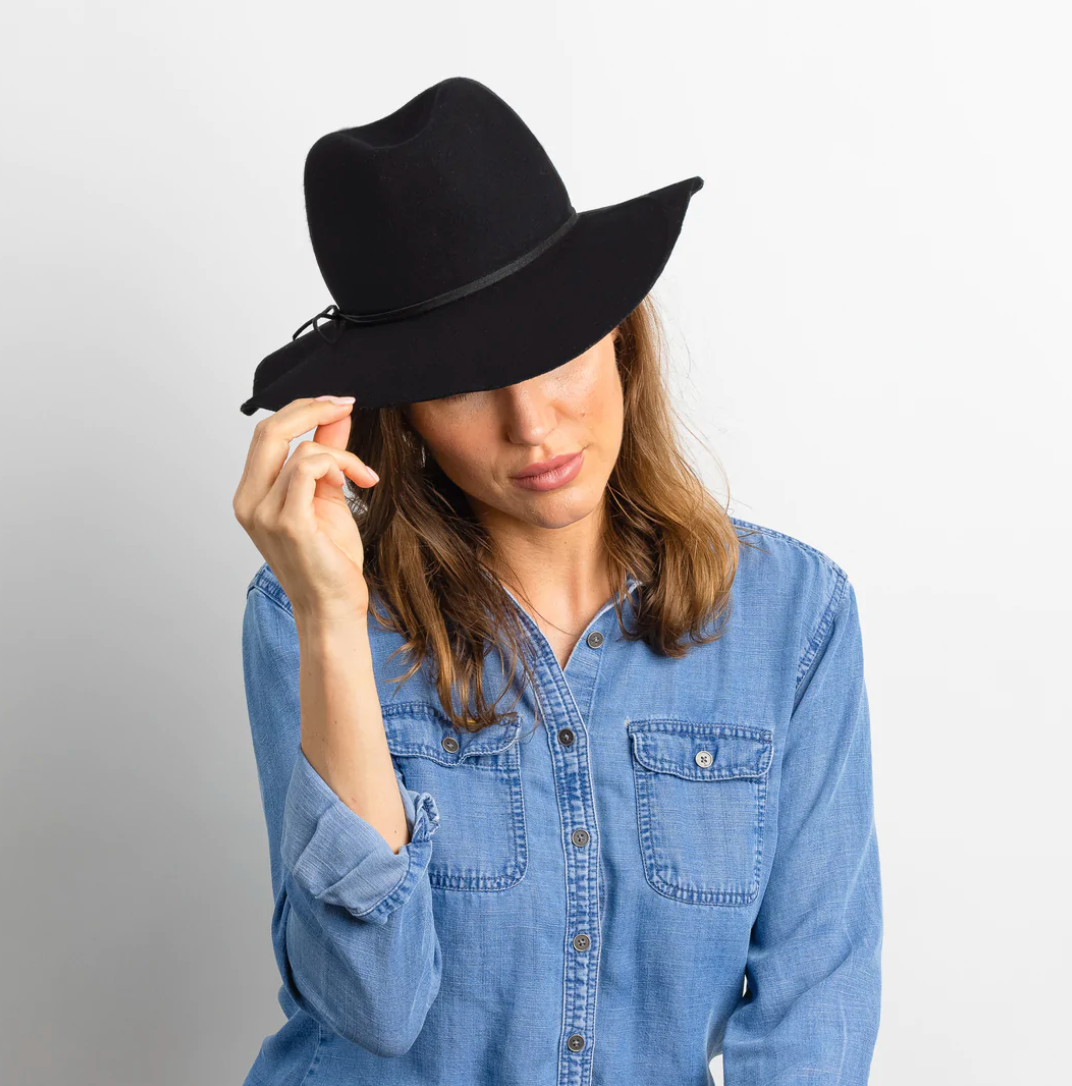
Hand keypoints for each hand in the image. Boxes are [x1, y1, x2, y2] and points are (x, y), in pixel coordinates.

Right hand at [233, 395, 379, 621]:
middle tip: (347, 406)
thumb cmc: (330, 559)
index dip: (302, 409)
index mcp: (251, 494)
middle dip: (313, 409)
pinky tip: (353, 482)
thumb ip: (328, 454)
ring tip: (361, 476)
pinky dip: (336, 465)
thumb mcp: (329, 495)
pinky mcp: (287, 523)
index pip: (267, 433)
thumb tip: (337, 416)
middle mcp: (248, 502)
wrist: (333, 607)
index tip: (339, 403)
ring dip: (341, 454)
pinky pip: (307, 469)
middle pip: (270, 429)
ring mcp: (263, 513)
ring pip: (300, 450)